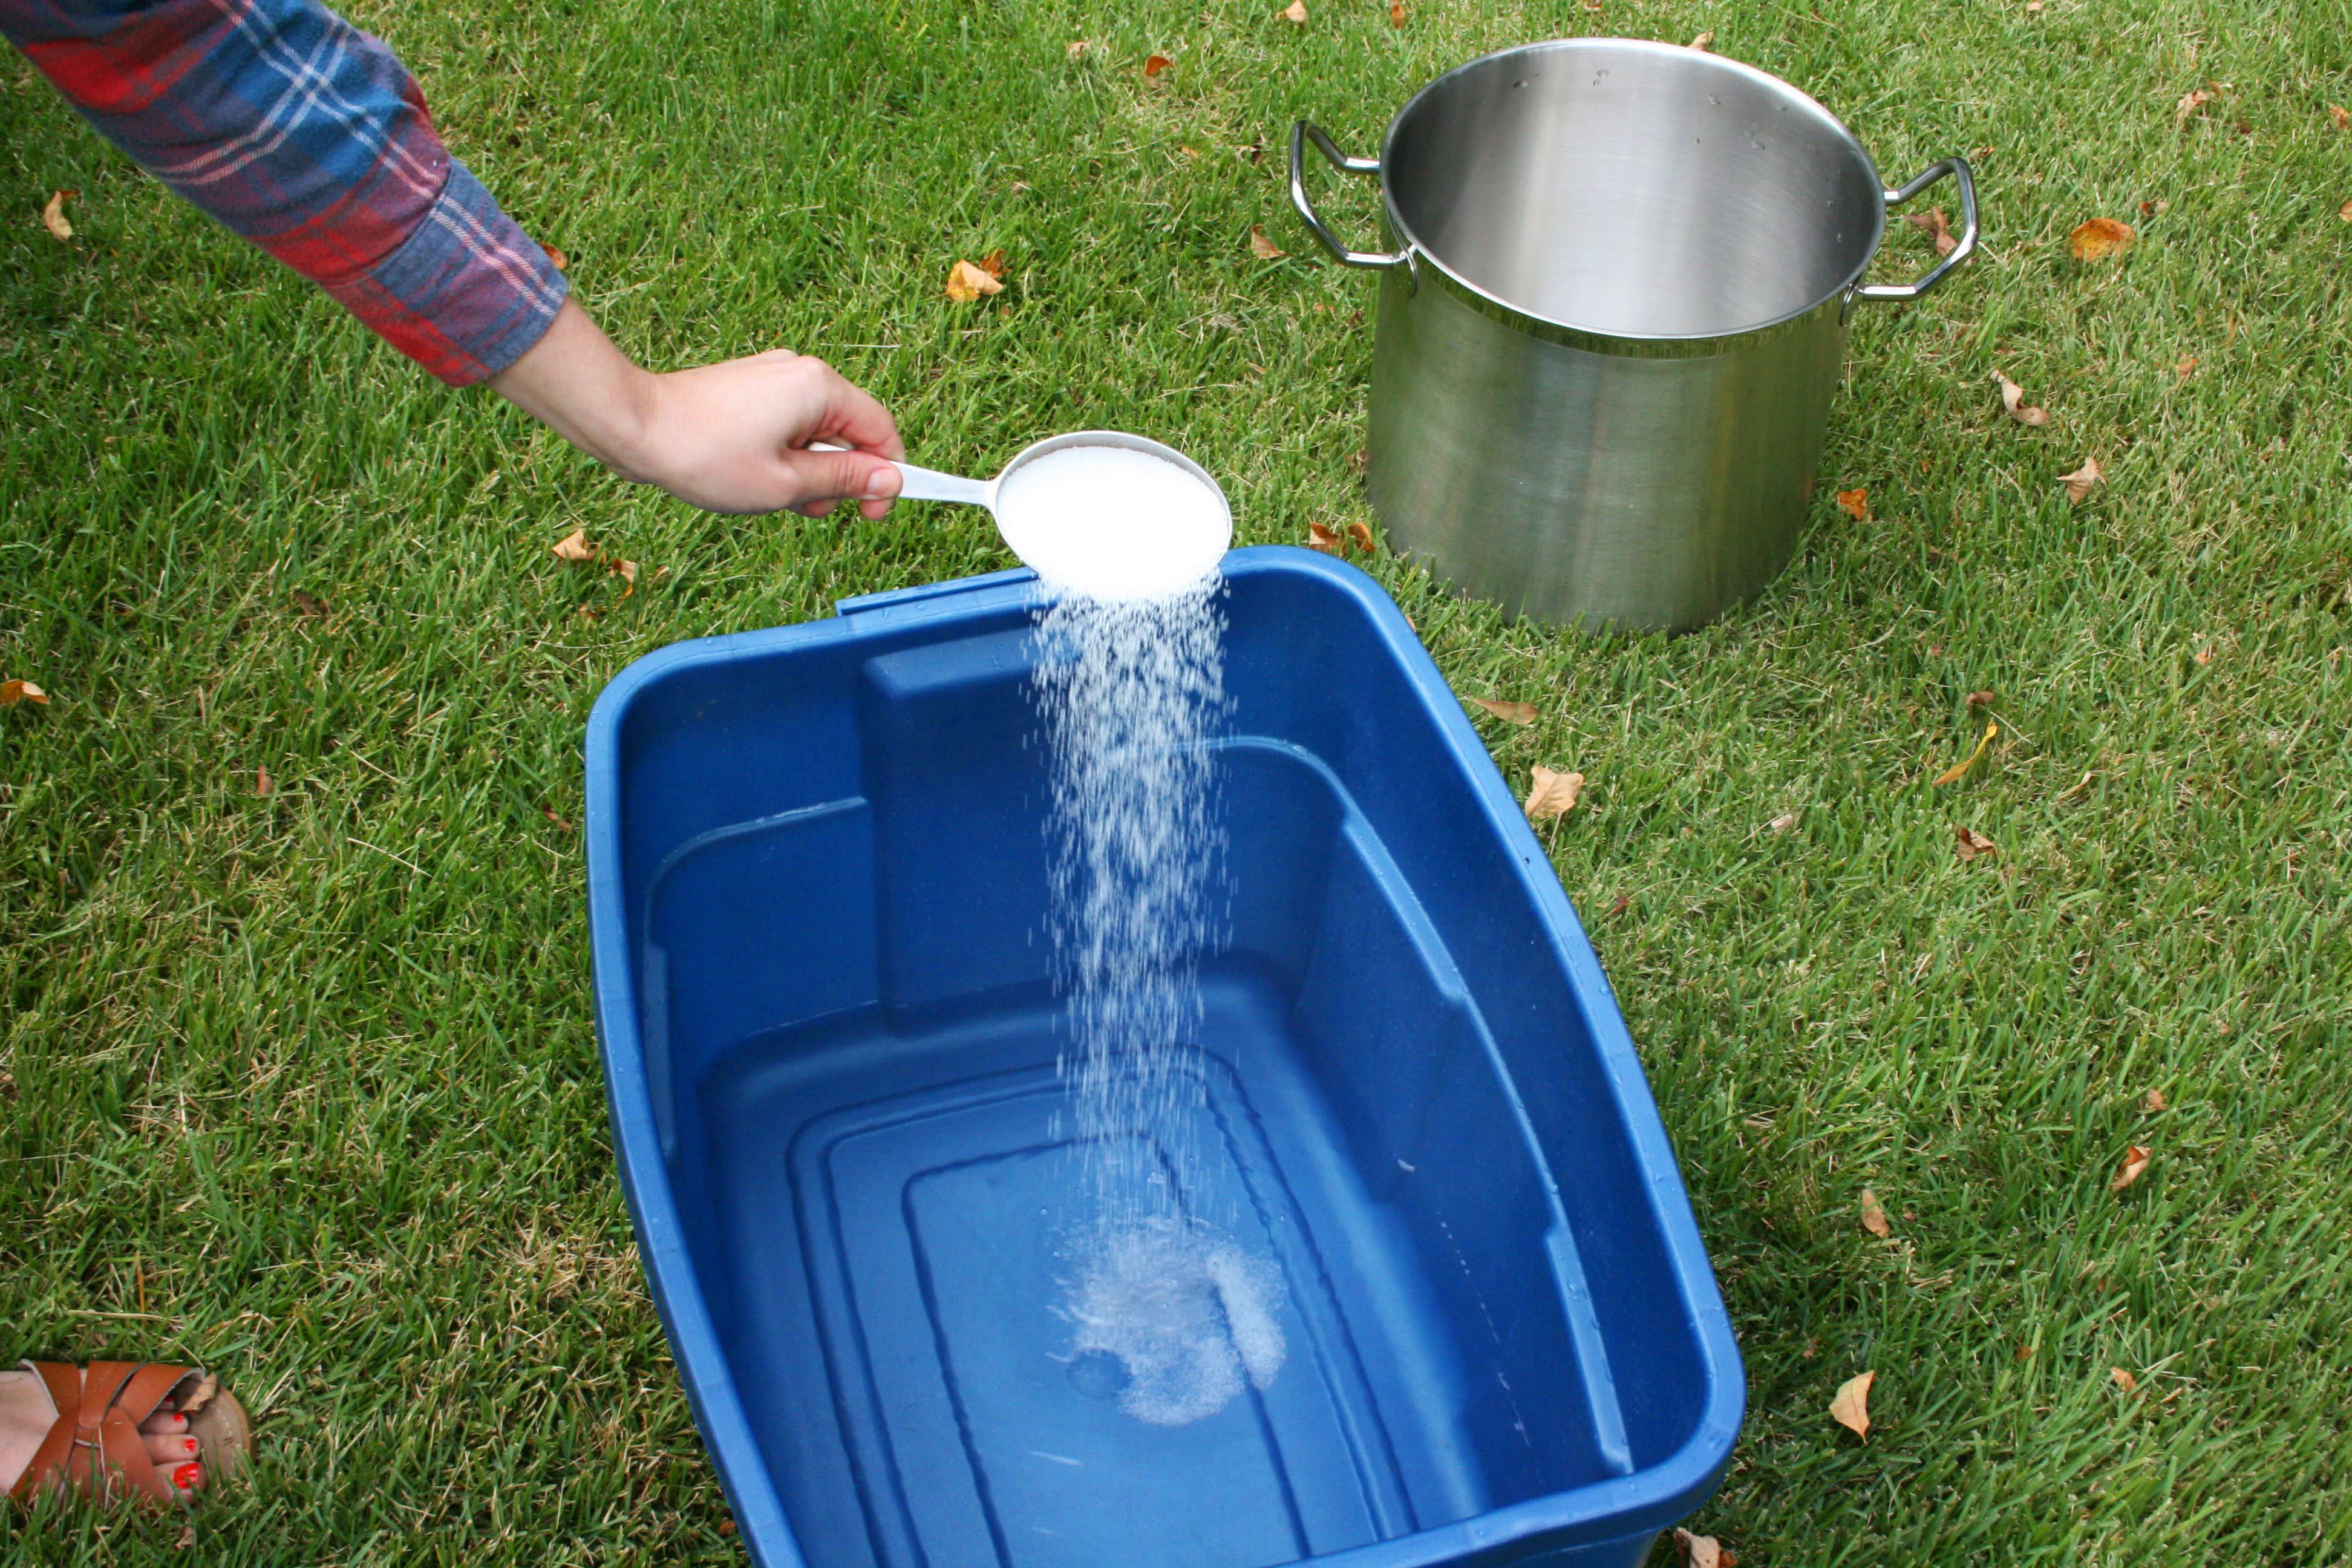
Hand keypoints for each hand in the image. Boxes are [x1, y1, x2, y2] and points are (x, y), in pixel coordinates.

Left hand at [490, 298, 905, 518]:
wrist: (635, 426)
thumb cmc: (707, 456)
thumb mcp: (786, 484)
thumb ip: (845, 482)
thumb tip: (892, 480)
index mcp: (819, 388)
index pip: (881, 431)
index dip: (887, 476)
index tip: (873, 513)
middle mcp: (801, 372)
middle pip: (850, 432)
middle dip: (838, 477)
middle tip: (807, 509)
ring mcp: (773, 376)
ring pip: (817, 433)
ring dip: (808, 471)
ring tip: (771, 493)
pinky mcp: (750, 387)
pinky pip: (789, 424)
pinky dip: (784, 455)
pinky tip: (754, 476)